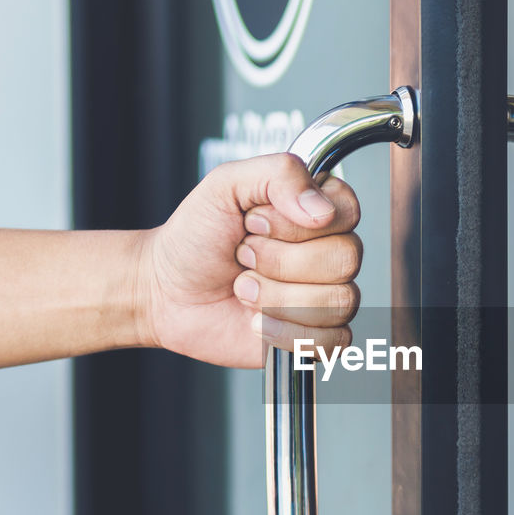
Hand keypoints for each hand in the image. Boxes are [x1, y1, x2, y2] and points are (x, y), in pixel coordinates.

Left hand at [137, 153, 361, 368]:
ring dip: (277, 298)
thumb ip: (280, 174)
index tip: (256, 222)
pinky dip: (285, 332)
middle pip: (345, 259)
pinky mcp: (315, 336)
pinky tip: (257, 322)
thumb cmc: (194, 238)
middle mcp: (328, 252)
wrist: (165, 291)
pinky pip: (332, 340)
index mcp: (316, 210)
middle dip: (280, 261)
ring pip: (339, 301)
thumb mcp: (225, 185)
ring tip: (245, 289)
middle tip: (244, 256)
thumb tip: (322, 208)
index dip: (298, 224)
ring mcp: (325, 296)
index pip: (348, 212)